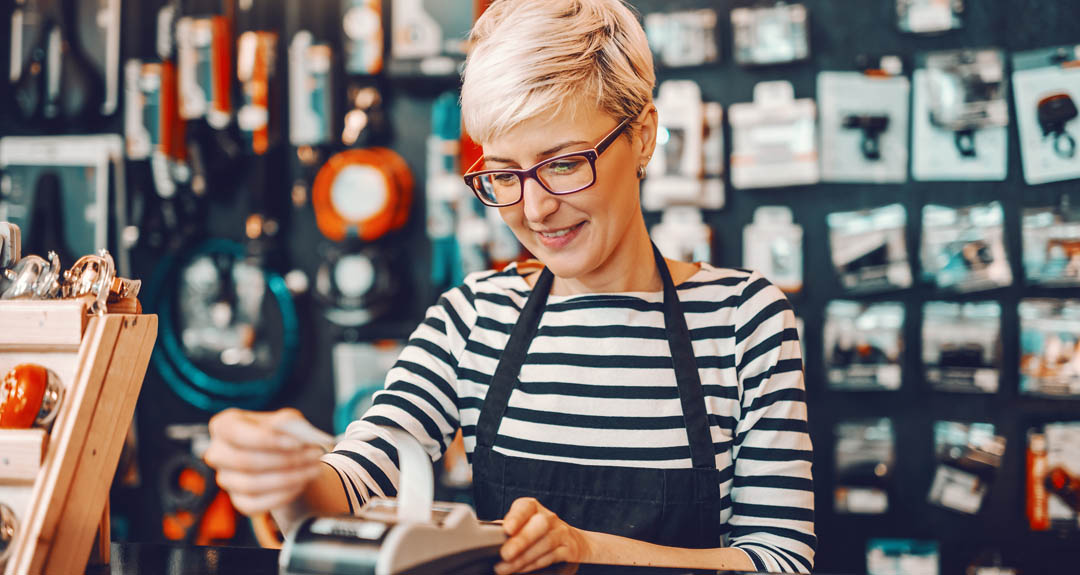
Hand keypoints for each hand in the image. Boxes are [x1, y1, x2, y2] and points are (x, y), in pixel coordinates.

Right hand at [203, 408, 324, 515]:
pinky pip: (255, 505)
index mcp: (224, 425)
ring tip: (314, 469)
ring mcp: (225, 479)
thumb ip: (289, 423)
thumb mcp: (287, 420)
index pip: (237, 433)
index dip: (267, 440)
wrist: (286, 456)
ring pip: (251, 485)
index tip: (297, 443)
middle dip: (284, 460)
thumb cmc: (283, 433)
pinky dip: (281, 496)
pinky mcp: (238, 500)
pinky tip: (301, 484)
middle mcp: (217, 453)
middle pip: (244, 461)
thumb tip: (293, 434)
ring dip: (289, 478)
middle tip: (315, 455)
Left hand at [495, 498, 589, 574]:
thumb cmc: (537, 532)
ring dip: (524, 557)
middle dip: (521, 540)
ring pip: (546, 543)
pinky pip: (552, 557)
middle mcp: (549, 517)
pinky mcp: (569, 549)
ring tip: (506, 567)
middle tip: (505, 554)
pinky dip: (534, 564)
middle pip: (539, 525)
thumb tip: (486, 533)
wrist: (570, 540)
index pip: (525, 507)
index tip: (506, 529)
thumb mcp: (522, 525)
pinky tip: (520, 569)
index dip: (516, 517)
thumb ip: (507, 528)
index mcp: (533, 508)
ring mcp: (561, 532)